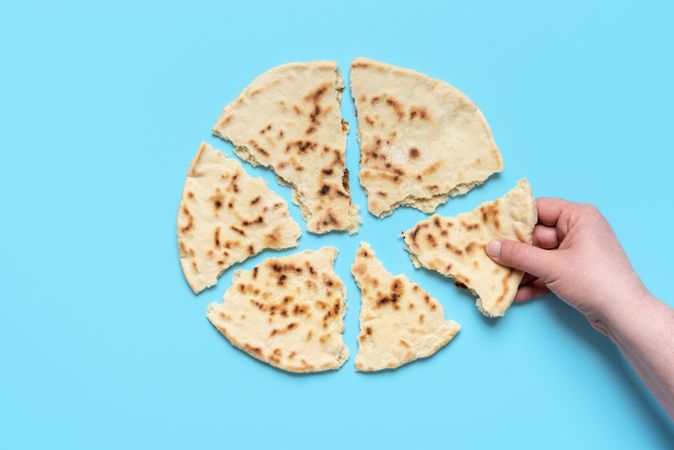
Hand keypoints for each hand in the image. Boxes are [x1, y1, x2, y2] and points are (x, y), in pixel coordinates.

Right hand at [485, 198, 647, 332]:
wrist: (624, 315)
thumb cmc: (594, 281)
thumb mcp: (550, 266)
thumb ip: (518, 255)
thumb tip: (491, 246)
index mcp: (578, 217)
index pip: (539, 208)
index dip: (514, 218)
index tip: (491, 226)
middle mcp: (578, 230)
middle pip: (536, 235)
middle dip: (514, 250)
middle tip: (489, 256)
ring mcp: (576, 253)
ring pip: (540, 256)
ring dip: (521, 269)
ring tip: (498, 278)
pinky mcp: (575, 273)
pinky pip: (548, 272)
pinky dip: (534, 282)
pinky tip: (516, 294)